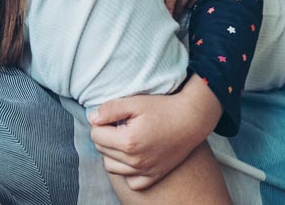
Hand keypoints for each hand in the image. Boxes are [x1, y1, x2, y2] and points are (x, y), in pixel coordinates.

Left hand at [87, 77, 221, 189]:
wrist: (191, 119)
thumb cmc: (163, 108)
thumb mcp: (135, 102)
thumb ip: (110, 109)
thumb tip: (92, 119)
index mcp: (128, 142)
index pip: (95, 135)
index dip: (100, 122)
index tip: (113, 116)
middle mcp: (135, 160)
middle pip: (101, 150)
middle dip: (105, 136)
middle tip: (120, 124)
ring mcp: (145, 171)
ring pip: (111, 167)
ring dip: (112, 153)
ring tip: (124, 138)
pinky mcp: (154, 175)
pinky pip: (132, 182)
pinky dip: (127, 171)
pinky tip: (132, 156)